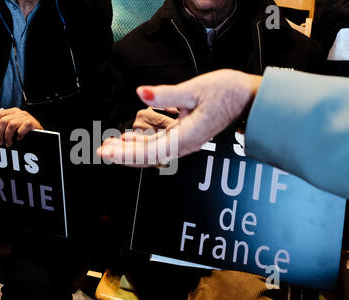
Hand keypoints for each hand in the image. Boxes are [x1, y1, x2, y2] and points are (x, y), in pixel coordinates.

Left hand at [0, 107, 42, 146]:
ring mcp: (26, 117)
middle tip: (0, 142)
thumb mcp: (12, 125)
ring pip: (11, 124)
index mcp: (13, 111)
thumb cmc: (26, 131)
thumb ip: (1, 120)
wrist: (40, 136)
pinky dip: (20, 134)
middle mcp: (19, 113)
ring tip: (8, 143)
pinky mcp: (33, 123)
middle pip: (3, 120)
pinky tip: (19, 139)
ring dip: (8, 136)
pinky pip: (23, 127)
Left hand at [97, 69, 261, 165]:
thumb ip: (166, 94)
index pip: (149, 151)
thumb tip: (141, 93)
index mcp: (186, 137)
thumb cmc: (228, 92)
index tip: (107, 152)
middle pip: (148, 156)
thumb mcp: (195, 89)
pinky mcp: (186, 135)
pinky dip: (142, 143)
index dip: (126, 153)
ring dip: (131, 150)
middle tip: (102, 150)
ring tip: (111, 145)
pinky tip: (131, 138)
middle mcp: (184, 144)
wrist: (250, 97)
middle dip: (124, 154)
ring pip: (152, 151)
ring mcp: (185, 141)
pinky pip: (159, 144)